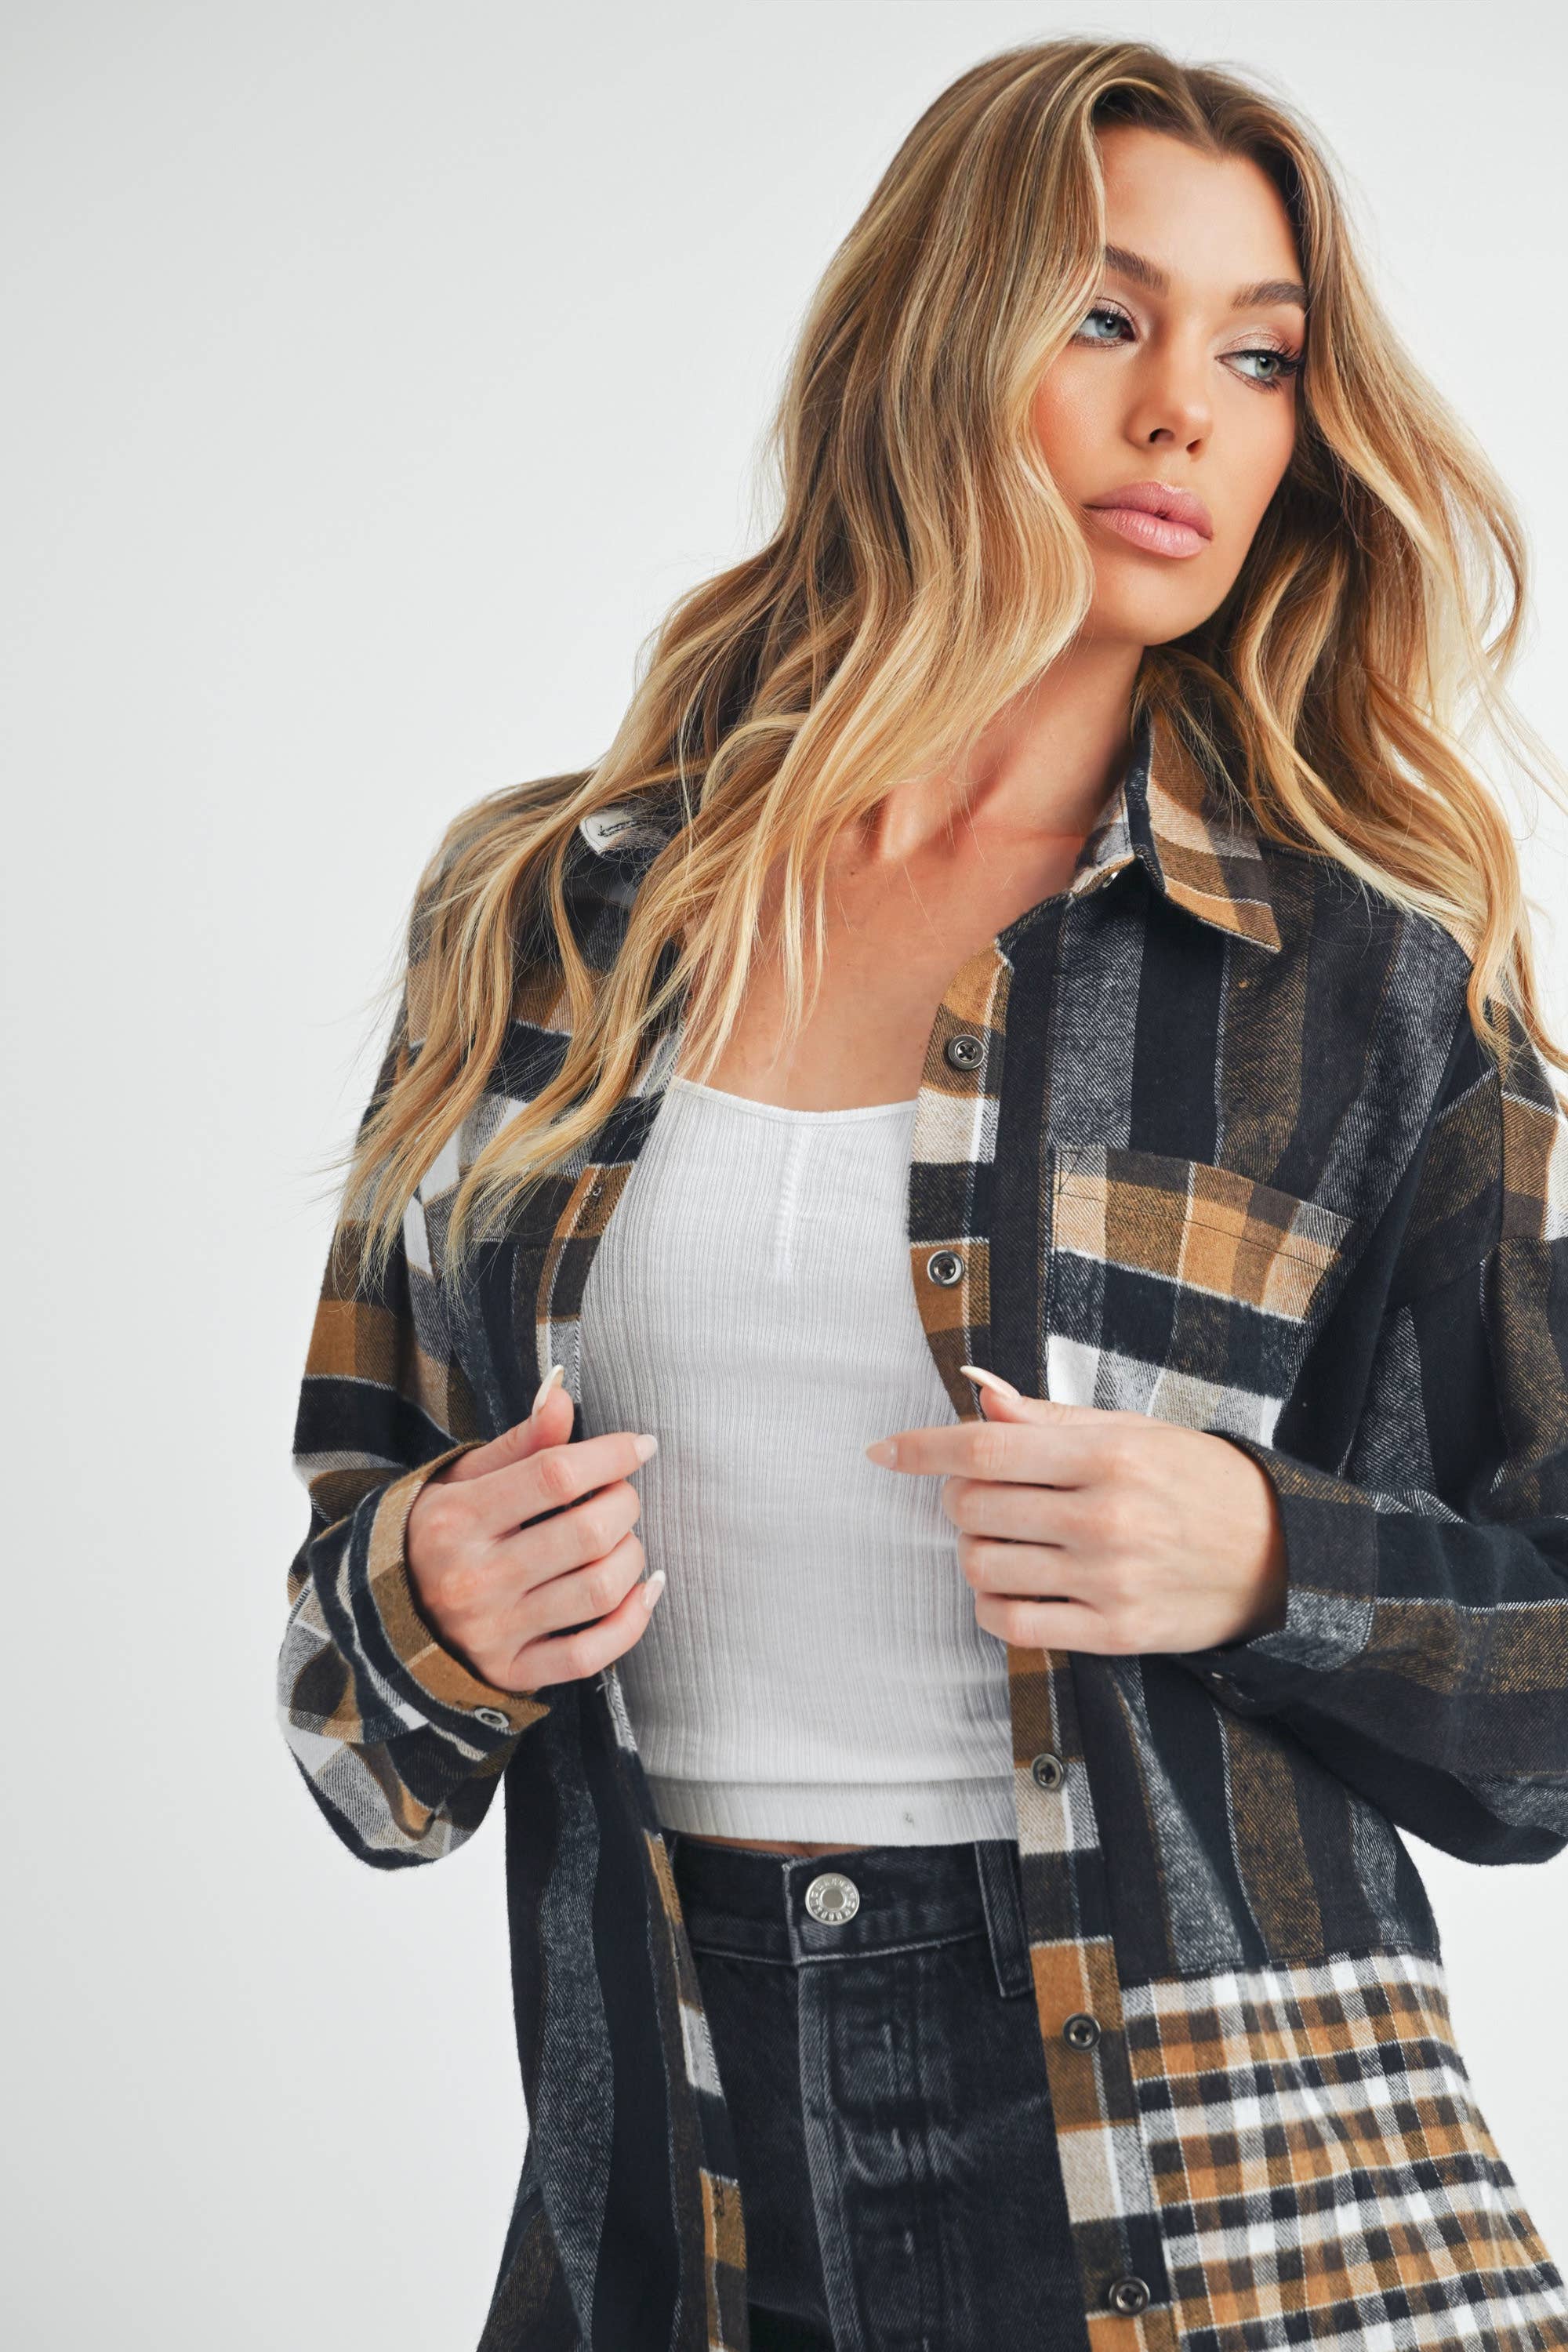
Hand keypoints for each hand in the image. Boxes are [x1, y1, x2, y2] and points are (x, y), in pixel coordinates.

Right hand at [406, 1369, 663, 1694]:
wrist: (386, 1616)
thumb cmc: (439, 1534)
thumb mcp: (463, 1478)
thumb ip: (521, 1442)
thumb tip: (562, 1395)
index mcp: (456, 1519)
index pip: (554, 1476)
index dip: (611, 1455)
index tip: (640, 1447)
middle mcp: (472, 1579)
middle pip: (587, 1533)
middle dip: (624, 1504)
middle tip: (620, 1496)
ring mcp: (493, 1633)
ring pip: (599, 1591)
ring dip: (632, 1557)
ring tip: (622, 1540)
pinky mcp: (512, 1674)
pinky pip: (593, 1655)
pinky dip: (633, 1620)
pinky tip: (642, 1591)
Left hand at [864, 1369, 1286, 1656]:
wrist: (1280, 1556)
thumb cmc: (1195, 1481)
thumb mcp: (1130, 1432)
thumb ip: (1046, 1419)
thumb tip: (976, 1390)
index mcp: (1107, 1456)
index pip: (985, 1449)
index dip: (922, 1448)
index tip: (885, 1452)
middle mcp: (1104, 1518)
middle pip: (974, 1506)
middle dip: (957, 1497)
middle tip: (980, 1493)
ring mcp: (1108, 1581)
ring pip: (983, 1566)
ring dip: (972, 1549)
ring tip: (1002, 1538)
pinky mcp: (1114, 1634)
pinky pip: (1014, 1625)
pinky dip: (991, 1605)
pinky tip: (1007, 1587)